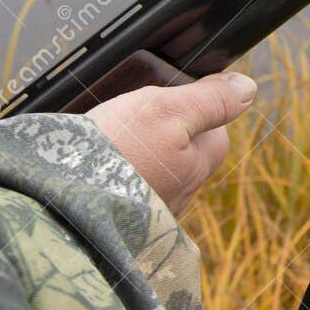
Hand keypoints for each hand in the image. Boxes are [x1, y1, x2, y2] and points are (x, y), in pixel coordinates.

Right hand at [88, 70, 257, 214]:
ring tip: (108, 139)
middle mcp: (179, 195)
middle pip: (183, 151)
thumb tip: (246, 88)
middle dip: (163, 132)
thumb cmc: (116, 152)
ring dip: (135, 153)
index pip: (215, 131)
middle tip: (130, 118)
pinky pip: (125, 189)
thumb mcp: (166, 110)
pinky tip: (92, 165)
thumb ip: (209, 100)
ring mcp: (150, 212)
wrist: (63, 205)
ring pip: (153, 170)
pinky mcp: (119, 221)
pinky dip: (113, 174)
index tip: (168, 97)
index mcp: (197, 166)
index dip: (194, 108)